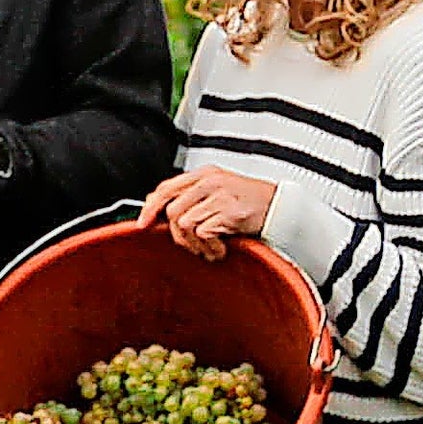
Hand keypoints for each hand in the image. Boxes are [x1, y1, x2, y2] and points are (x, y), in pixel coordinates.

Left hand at [147, 163, 275, 254]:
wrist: (280, 208)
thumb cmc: (247, 202)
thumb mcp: (215, 191)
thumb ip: (188, 194)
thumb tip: (153, 202)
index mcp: (203, 174)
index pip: (165, 188)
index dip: (150, 207)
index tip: (142, 224)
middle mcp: (209, 181)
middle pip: (172, 210)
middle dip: (177, 235)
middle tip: (193, 245)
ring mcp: (220, 195)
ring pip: (184, 223)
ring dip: (194, 244)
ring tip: (209, 248)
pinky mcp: (229, 211)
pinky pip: (203, 233)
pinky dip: (210, 246)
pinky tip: (221, 249)